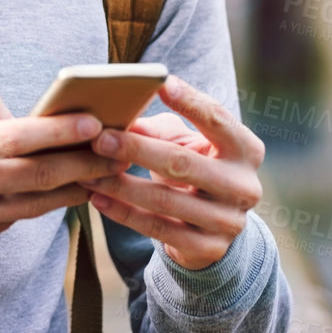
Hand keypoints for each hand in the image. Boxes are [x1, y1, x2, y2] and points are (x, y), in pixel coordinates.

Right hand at [0, 88, 129, 265]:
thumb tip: (18, 116)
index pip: (16, 137)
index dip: (59, 132)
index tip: (95, 123)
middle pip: (37, 176)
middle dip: (84, 163)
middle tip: (119, 151)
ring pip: (34, 206)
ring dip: (74, 189)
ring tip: (104, 173)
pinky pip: (12, 221)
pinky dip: (40, 206)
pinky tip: (64, 192)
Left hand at [79, 76, 265, 270]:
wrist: (212, 226)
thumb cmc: (193, 167)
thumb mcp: (186, 143)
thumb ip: (158, 129)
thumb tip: (119, 118)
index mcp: (246, 150)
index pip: (219, 120)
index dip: (191, 101)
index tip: (161, 83)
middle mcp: (245, 186)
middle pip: (183, 163)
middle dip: (136, 149)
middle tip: (99, 139)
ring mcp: (229, 221)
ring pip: (165, 200)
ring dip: (119, 185)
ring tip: (86, 171)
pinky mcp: (209, 249)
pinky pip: (158, 229)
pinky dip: (123, 213)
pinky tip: (97, 198)